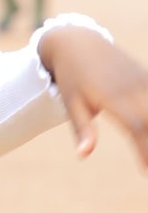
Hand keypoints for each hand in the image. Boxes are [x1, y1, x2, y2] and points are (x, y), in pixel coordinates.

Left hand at [37, 28, 147, 165]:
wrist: (78, 41)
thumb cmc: (71, 76)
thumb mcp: (72, 103)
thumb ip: (82, 129)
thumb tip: (84, 155)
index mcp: (113, 97)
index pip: (136, 127)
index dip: (145, 150)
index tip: (146, 171)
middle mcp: (133, 88)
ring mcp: (142, 80)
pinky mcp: (146, 76)